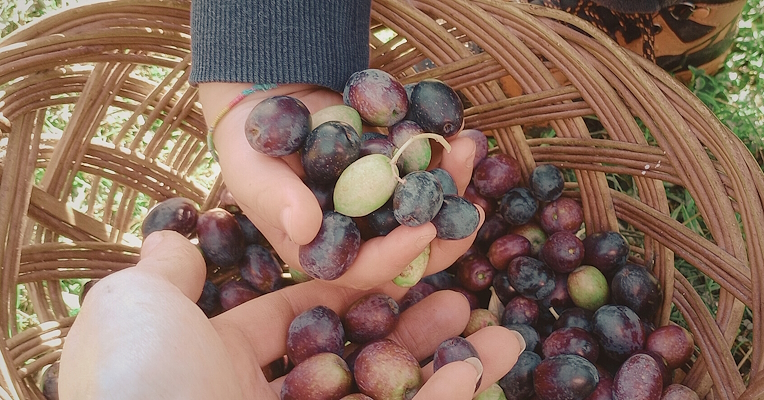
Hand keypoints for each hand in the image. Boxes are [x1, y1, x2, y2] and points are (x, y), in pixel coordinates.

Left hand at [58, 231, 523, 398]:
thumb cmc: (139, 379)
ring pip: (390, 395)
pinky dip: (448, 396)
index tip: (395, 250)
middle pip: (355, 355)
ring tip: (503, 331)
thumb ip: (164, 274)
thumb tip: (174, 239)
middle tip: (461, 290)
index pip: (296, 315)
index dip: (349, 281)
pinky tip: (486, 363)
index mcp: (216, 364)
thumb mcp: (133, 307)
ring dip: (446, 362)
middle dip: (412, 323)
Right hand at [198, 82, 482, 289]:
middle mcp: (361, 236)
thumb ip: (277, 199)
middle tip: (474, 210)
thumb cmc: (251, 147)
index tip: (426, 230)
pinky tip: (466, 135)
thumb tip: (306, 226)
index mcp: (324, 253)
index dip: (396, 256)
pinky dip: (448, 156)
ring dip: (454, 184)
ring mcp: (384, 206)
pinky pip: (430, 173)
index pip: (363, 270)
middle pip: (411, 250)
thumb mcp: (252, 172)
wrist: (270, 102)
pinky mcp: (398, 175)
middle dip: (445, 230)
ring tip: (469, 149)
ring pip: (429, 210)